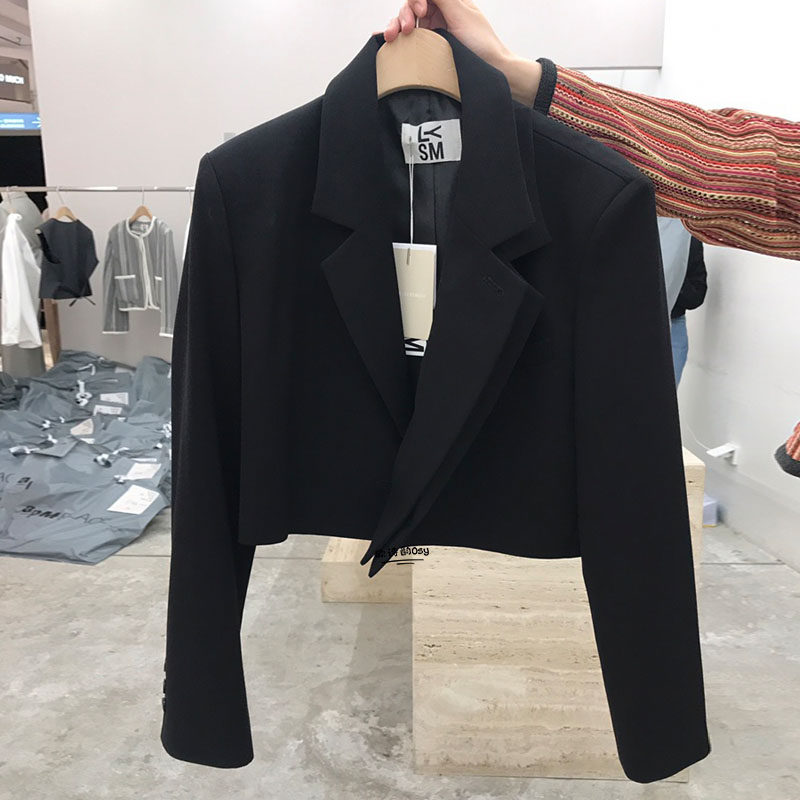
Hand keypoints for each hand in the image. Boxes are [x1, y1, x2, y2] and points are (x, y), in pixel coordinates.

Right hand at [380, 0, 541, 105]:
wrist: (490, 69)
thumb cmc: (481, 42)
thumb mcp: (461, 14)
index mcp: (447, 2)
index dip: (416, 0)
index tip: (422, 10)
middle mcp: (438, 15)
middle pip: (411, 7)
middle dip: (404, 14)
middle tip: (407, 29)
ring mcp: (432, 32)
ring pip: (406, 22)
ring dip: (395, 25)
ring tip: (391, 36)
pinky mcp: (427, 49)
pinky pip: (408, 40)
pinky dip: (394, 37)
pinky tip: (381, 38)